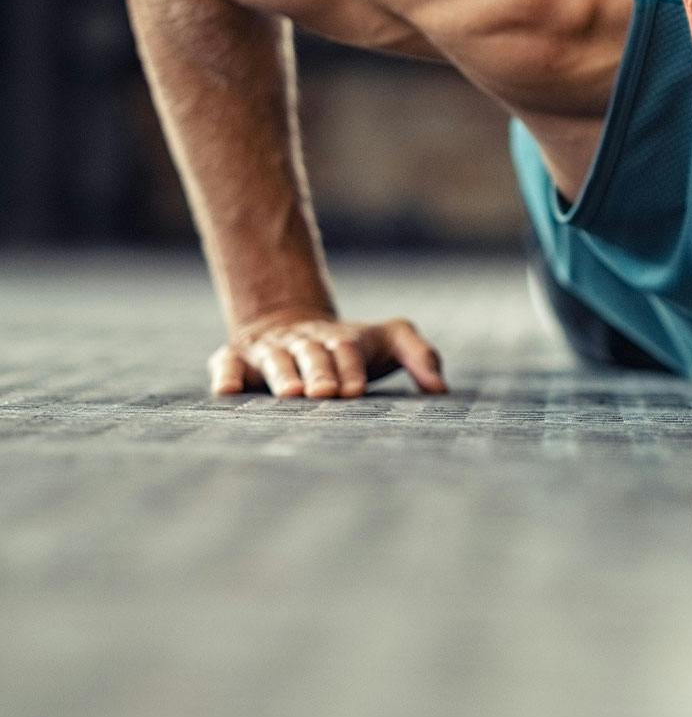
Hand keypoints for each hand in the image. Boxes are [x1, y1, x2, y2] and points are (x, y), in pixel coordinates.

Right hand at [207, 313, 447, 398]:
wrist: (292, 323)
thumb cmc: (353, 348)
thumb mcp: (390, 341)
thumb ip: (421, 356)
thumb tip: (442, 389)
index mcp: (342, 341)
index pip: (348, 352)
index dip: (350, 369)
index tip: (355, 391)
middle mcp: (305, 343)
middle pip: (312, 355)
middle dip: (319, 373)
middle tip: (324, 393)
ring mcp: (270, 350)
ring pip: (275, 360)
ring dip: (280, 375)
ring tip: (288, 394)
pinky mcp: (237, 359)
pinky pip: (226, 364)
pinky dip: (224, 375)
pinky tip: (226, 392)